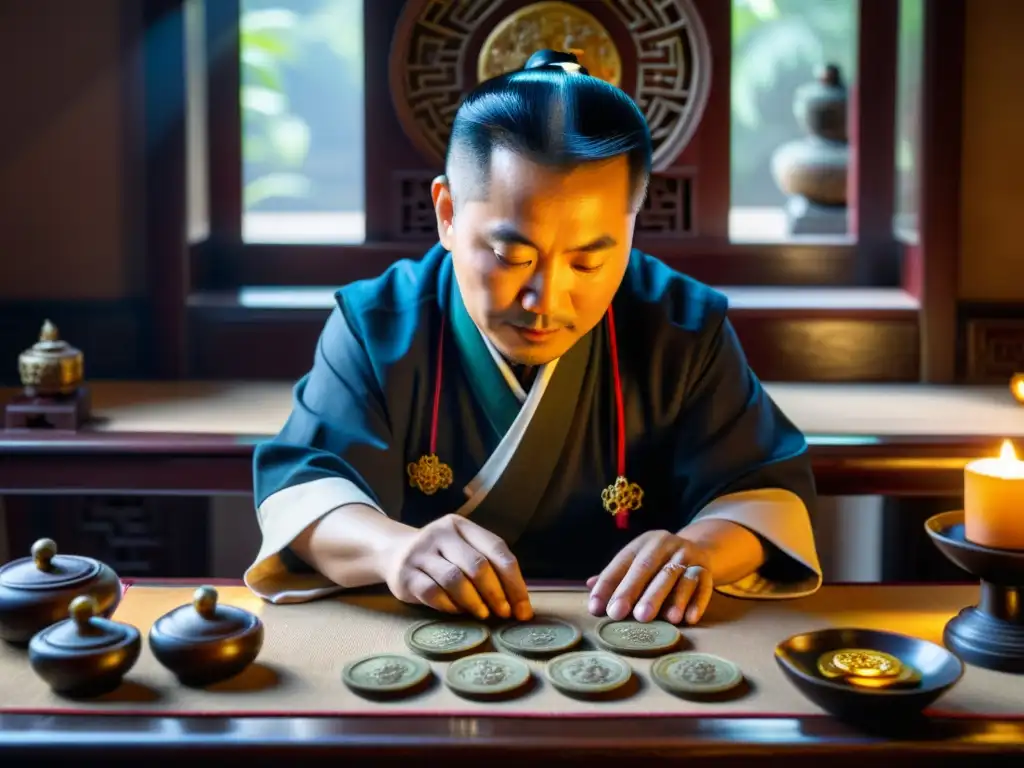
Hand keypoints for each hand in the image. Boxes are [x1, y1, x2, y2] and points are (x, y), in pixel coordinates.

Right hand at [380, 514, 532, 621]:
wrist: (394, 552)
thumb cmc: (442, 557)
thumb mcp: (464, 550)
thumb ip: (489, 568)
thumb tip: (519, 605)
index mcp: (462, 526)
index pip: (497, 550)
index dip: (514, 581)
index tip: (523, 607)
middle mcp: (440, 534)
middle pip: (477, 565)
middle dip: (495, 593)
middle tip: (504, 613)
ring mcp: (420, 553)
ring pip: (454, 579)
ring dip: (474, 601)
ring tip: (483, 614)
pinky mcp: (405, 575)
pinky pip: (432, 593)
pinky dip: (449, 606)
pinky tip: (457, 611)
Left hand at [586, 530, 712, 624]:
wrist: (698, 549)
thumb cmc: (658, 563)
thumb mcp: (637, 561)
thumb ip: (616, 576)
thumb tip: (589, 586)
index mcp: (643, 543)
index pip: (622, 563)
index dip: (607, 585)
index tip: (596, 608)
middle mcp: (665, 545)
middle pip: (647, 567)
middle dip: (632, 591)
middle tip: (620, 614)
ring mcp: (687, 555)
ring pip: (677, 576)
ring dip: (670, 598)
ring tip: (663, 619)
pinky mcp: (706, 569)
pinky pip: (703, 585)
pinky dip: (696, 602)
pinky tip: (689, 619)